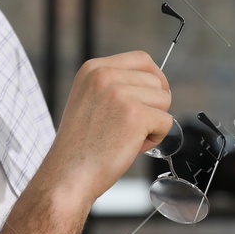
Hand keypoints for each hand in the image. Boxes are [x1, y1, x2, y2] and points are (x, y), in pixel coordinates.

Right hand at [37, 51, 173, 205]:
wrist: (67, 175)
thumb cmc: (80, 146)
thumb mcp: (90, 100)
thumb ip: (115, 86)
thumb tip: (153, 83)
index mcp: (94, 69)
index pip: (142, 59)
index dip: (154, 79)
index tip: (151, 98)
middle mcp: (106, 75)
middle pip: (157, 81)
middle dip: (153, 106)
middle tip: (131, 128)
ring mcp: (120, 94)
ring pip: (164, 100)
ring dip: (153, 122)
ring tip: (128, 138)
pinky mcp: (136, 115)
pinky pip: (167, 122)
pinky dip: (156, 139)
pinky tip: (132, 147)